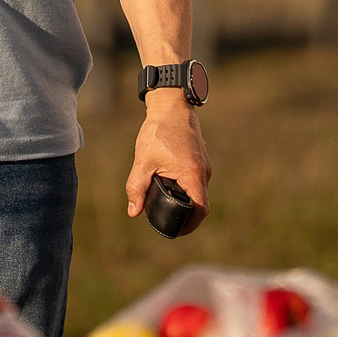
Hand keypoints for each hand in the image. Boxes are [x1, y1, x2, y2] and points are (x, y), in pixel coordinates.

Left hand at [126, 94, 209, 230]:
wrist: (171, 105)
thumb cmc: (159, 131)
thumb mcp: (144, 161)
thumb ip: (136, 187)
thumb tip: (133, 212)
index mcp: (193, 175)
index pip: (200, 211)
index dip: (190, 225)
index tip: (176, 230)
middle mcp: (204, 172)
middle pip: (199, 203)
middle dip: (184, 214)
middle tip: (165, 219)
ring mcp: (204, 164)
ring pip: (197, 190)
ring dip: (184, 198)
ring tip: (164, 201)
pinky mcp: (200, 158)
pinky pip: (195, 179)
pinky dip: (184, 186)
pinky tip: (168, 183)